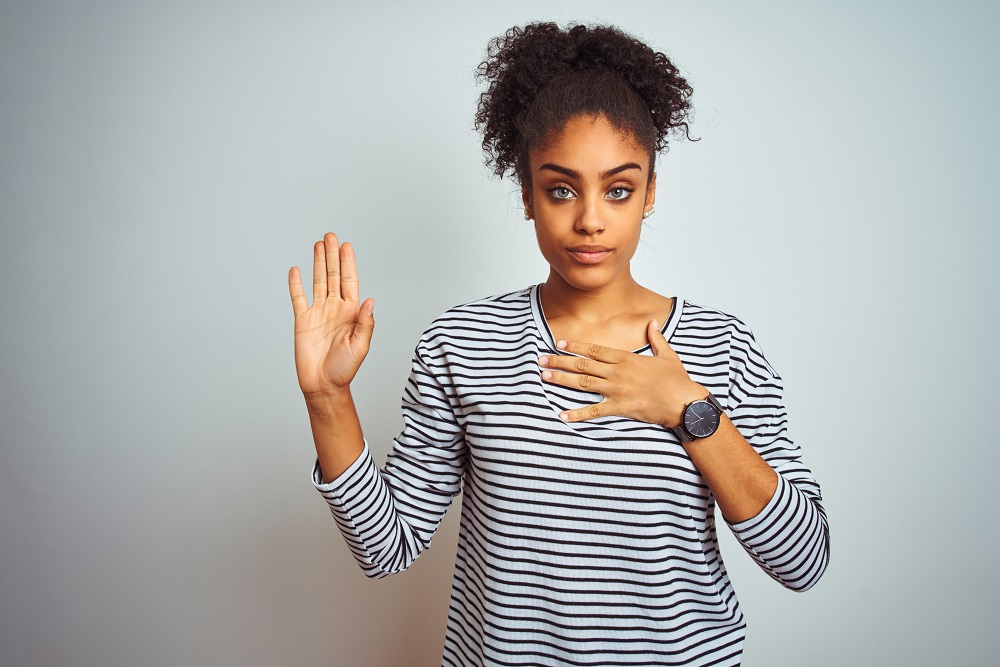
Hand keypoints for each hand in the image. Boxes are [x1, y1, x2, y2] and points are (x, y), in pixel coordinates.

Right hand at [288, 232, 373, 398]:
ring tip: (318, 244)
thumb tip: (370, 301)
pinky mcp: (302, 321)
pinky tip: (296, 269)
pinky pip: (298, 298)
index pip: (350, 281)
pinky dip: (296, 284)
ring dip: (318, 263)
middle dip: (332, 255)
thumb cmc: (344, 369)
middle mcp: (335, 308)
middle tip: (330, 235)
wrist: (323, 385)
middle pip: (333, 275)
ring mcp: (318, 313)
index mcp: (351, 312)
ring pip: (317, 282)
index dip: (348, 263)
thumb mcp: (360, 346)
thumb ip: (365, 323)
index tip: (346, 246)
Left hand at [538, 319, 705, 426]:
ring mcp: (617, 390)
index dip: (575, 346)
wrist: (685, 403)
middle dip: (560, 361)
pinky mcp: (620, 408)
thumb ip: (656, 338)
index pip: (594, 350)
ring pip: (583, 383)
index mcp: (626, 358)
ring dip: (562, 380)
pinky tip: (562, 415)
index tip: (559, 343)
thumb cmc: (677, 380)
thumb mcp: (668, 354)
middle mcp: (617, 372)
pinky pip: (594, 411)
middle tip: (541, 359)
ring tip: (545, 376)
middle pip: (582, 365)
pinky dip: (577, 414)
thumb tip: (653, 322)